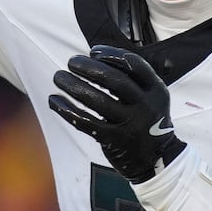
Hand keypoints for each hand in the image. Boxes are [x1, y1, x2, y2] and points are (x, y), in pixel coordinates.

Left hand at [49, 45, 184, 182]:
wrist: (156, 159)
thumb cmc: (147, 120)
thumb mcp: (152, 97)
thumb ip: (133, 79)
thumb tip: (95, 58)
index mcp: (156, 90)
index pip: (134, 65)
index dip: (112, 55)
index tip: (93, 51)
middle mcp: (145, 106)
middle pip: (114, 80)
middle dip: (89, 68)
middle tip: (72, 61)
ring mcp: (129, 124)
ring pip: (96, 100)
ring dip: (73, 85)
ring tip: (59, 77)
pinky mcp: (113, 140)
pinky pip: (85, 121)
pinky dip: (66, 110)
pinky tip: (55, 101)